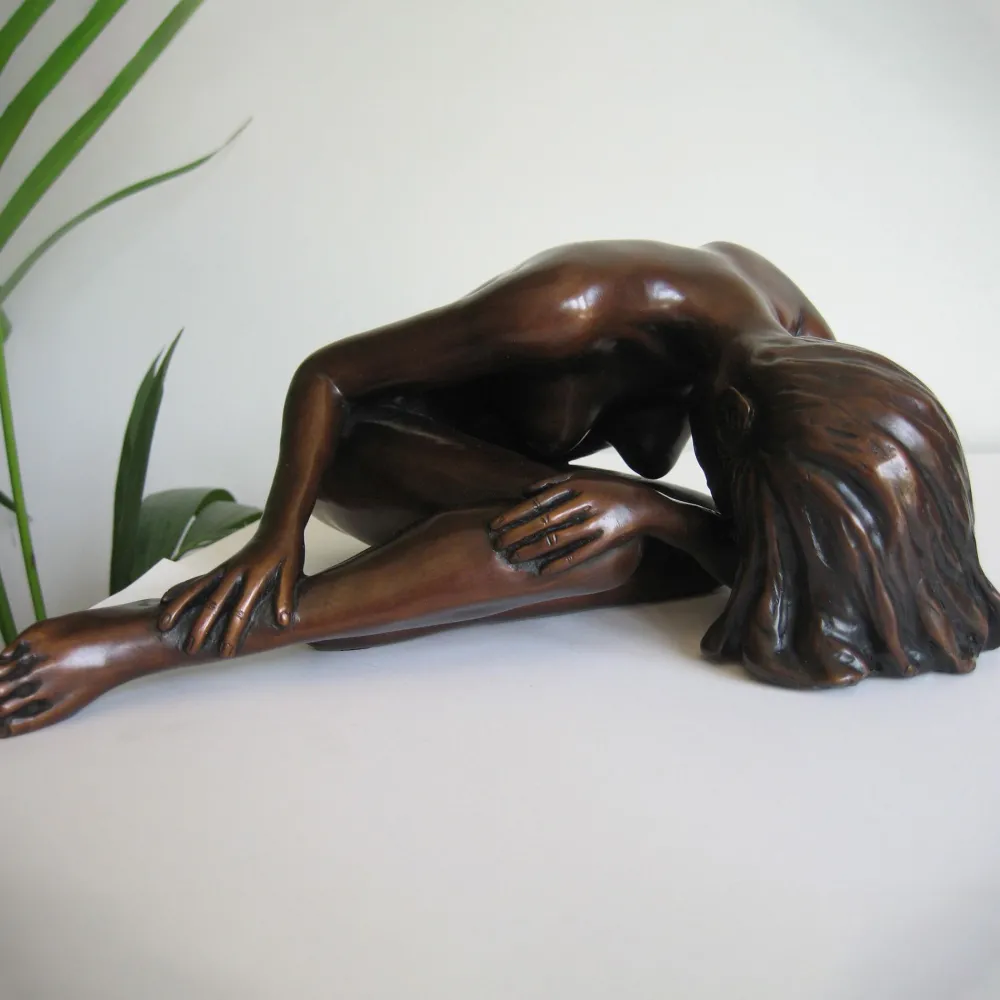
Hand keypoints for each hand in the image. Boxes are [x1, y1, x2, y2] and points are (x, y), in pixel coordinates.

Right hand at [157, 527, 303, 655]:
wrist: (278, 525)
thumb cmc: (287, 550)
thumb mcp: (293, 572)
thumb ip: (285, 597)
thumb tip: (283, 622)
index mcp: (255, 577)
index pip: (241, 610)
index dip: (232, 632)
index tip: (225, 652)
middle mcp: (235, 573)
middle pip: (213, 602)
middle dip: (200, 626)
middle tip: (190, 648)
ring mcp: (225, 569)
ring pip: (197, 589)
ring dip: (179, 607)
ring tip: (162, 625)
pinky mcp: (220, 567)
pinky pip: (197, 580)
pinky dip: (181, 590)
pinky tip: (165, 600)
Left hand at [489, 472, 652, 573]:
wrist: (646, 505)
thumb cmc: (609, 488)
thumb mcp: (584, 477)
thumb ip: (554, 481)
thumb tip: (525, 490)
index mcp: (577, 487)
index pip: (537, 502)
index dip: (514, 514)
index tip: (495, 525)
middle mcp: (584, 504)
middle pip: (543, 521)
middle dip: (518, 534)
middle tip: (498, 545)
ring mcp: (596, 523)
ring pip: (558, 539)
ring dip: (533, 550)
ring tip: (514, 557)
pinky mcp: (606, 542)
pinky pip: (580, 554)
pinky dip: (560, 563)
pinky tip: (543, 571)